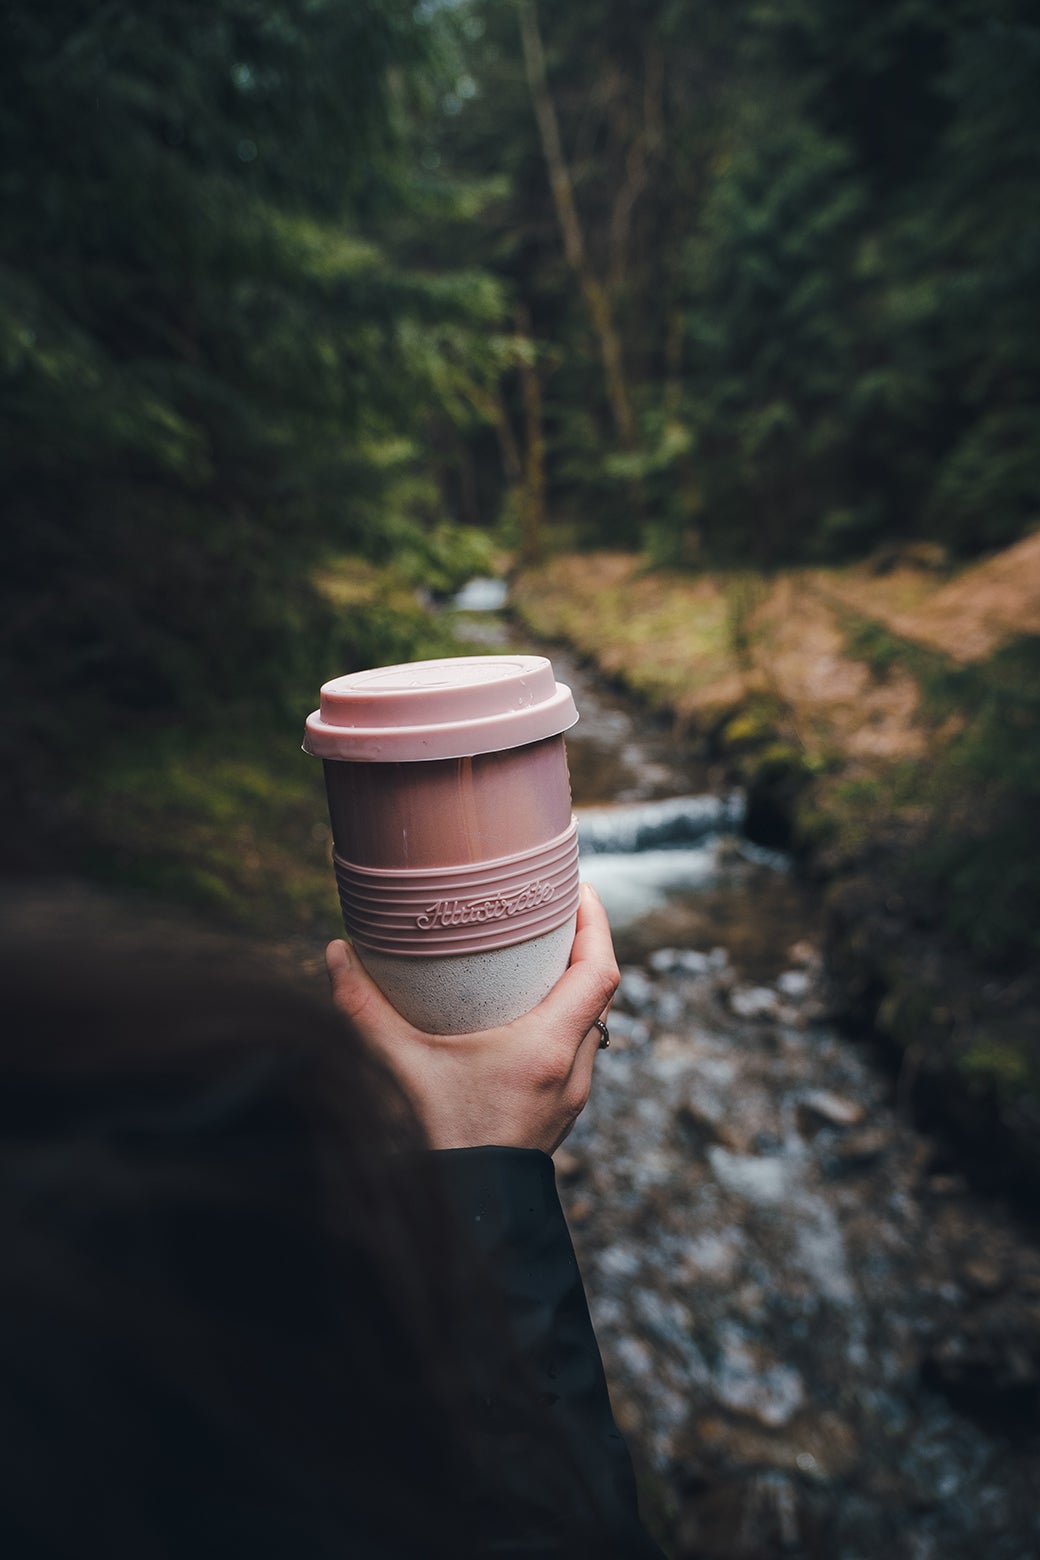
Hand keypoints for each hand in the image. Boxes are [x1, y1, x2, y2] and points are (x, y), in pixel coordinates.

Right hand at [325, 884, 618, 1153]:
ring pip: (591, 1024)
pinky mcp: (558, 1116)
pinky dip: (563, 1019)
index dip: (597, 922)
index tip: (577, 888)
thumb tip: (335, 951)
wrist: (455, 1223)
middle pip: (600, 992)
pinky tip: (526, 1011)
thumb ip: (360, 1006)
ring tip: (541, 951)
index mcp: (545, 1051)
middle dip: (584, 944)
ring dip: (575, 984)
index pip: (599, 972)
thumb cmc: (427, 1144)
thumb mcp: (392, 1066)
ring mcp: (569, 1098)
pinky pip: (576, 1052)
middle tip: (552, 908)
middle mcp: (570, 1072)